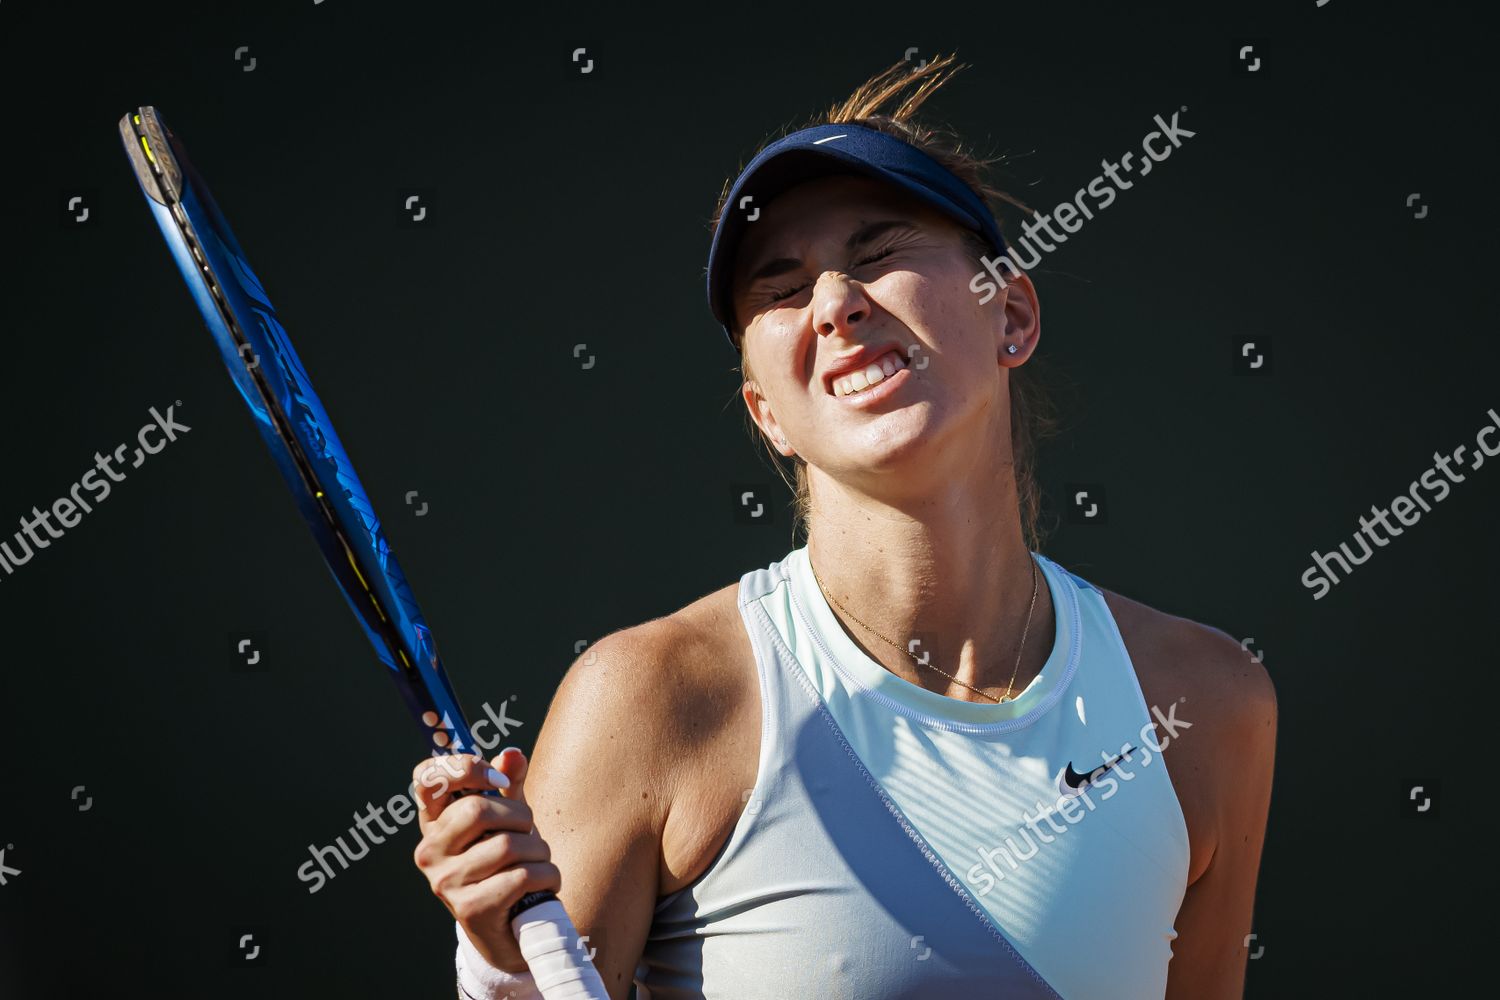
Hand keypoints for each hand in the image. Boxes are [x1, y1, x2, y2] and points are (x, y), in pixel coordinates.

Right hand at [411, 747, 560, 972]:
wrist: (508, 931)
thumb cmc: (505, 865)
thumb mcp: (506, 820)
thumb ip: (508, 785)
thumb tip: (511, 753)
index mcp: (434, 824)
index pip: (427, 778)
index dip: (463, 767)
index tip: (498, 779)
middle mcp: (430, 852)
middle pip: (477, 808)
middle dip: (519, 816)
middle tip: (528, 831)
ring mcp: (446, 882)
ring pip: (507, 845)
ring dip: (539, 851)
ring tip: (539, 861)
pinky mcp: (470, 909)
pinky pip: (522, 876)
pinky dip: (547, 876)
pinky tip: (544, 884)